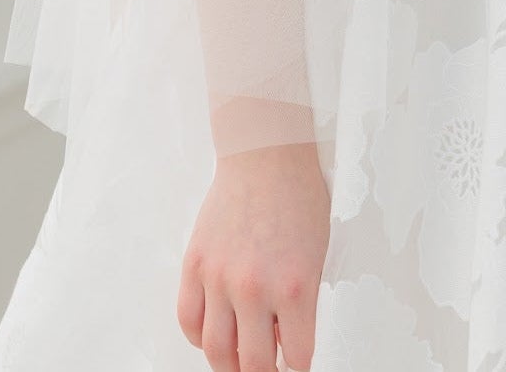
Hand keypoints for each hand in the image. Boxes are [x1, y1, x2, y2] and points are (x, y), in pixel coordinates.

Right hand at [177, 140, 330, 371]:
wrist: (266, 154)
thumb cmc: (297, 196)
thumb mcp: (316, 255)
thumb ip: (300, 303)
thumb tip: (282, 341)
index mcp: (295, 286)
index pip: (297, 358)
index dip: (298, 367)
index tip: (295, 366)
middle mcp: (255, 287)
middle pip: (252, 366)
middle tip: (267, 369)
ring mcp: (220, 277)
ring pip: (215, 351)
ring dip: (228, 365)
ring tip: (238, 361)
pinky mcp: (195, 264)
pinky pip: (189, 319)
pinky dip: (199, 337)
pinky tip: (213, 332)